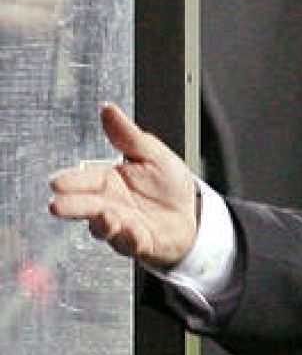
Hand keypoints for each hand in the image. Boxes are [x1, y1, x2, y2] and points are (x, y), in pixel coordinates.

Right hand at [48, 103, 198, 267]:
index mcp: (108, 181)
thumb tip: (108, 109)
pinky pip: (133, 244)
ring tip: (105, 216)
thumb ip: (129, 136)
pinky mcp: (140, 244)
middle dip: (72, 206)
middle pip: (86, 206)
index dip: (71, 182)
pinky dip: (131, 240)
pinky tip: (133, 232)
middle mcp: (110, 205)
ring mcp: (123, 227)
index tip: (56, 183)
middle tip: (57, 206)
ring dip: (103, 224)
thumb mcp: (152, 154)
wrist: (191, 214)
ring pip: (105, 228)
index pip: (85, 180)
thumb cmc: (167, 185)